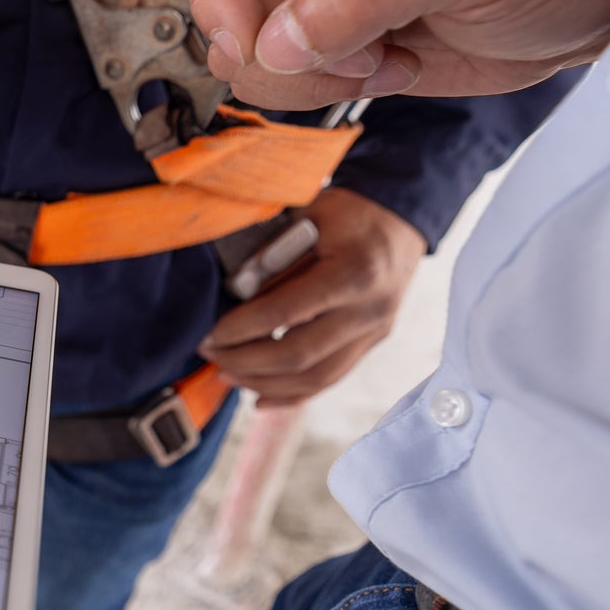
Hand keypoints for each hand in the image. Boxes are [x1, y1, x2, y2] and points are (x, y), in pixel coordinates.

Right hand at [184, 0, 609, 110]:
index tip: (252, 44)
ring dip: (307, 73)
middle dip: (276, 43)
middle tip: (349, 57)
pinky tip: (390, 67)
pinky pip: (292, 73)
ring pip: (255, 41)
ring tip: (381, 59)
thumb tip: (279, 37)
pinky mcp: (345, 30)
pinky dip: (328, 89)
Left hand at [198, 188, 425, 403]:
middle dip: (246, 363)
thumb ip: (273, 259)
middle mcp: (370, 310)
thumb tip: (234, 298)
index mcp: (354, 273)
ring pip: (316, 379)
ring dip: (265, 383)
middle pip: (300, 357)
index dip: (241, 330)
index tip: (209, 336)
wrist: (400, 218)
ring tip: (228, 376)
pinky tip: (260, 397)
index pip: (285, 313)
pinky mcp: (372, 343)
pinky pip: (329, 379)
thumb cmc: (347, 212)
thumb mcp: (306, 219)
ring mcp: (375, 332)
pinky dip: (292, 394)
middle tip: (212, 357)